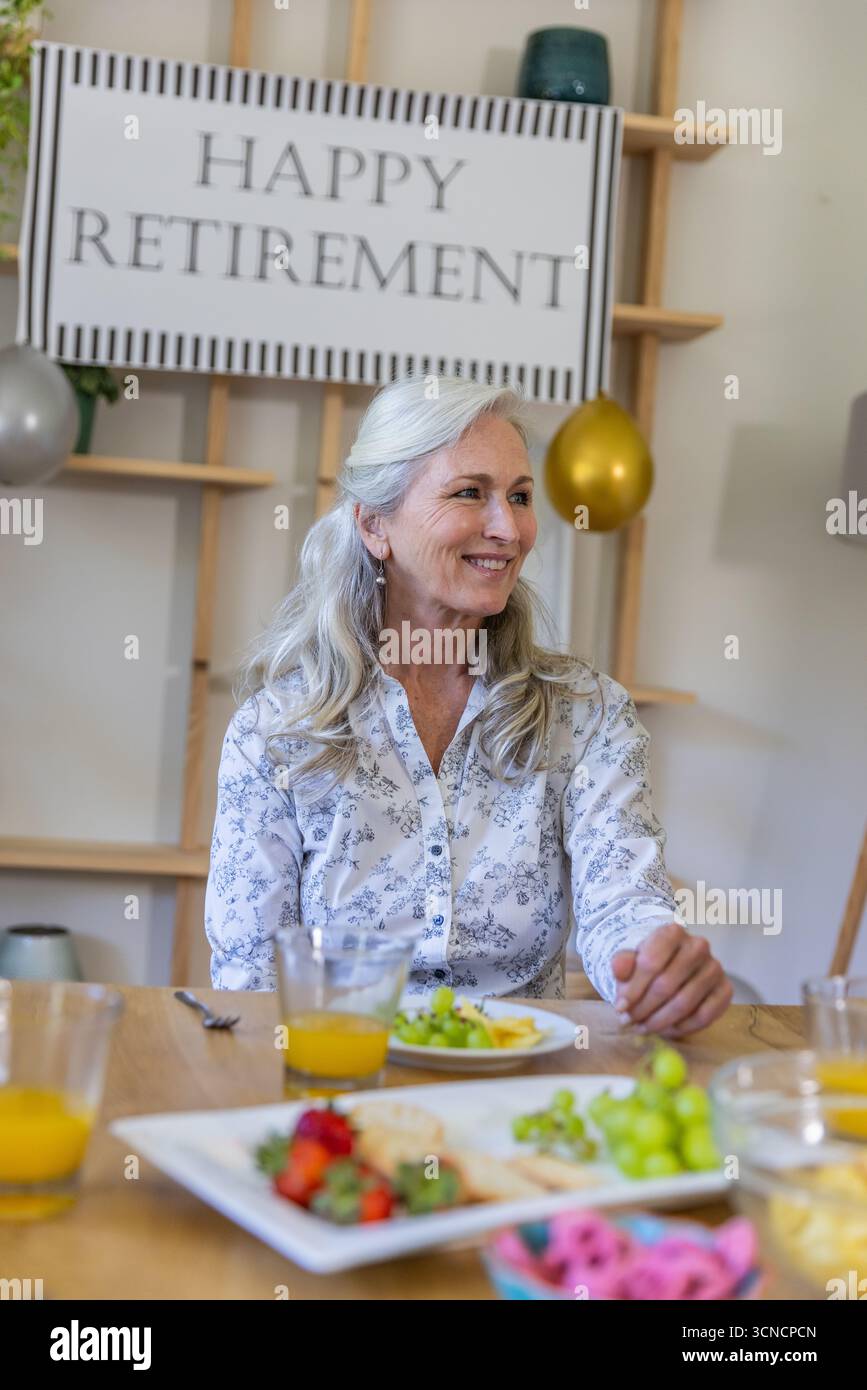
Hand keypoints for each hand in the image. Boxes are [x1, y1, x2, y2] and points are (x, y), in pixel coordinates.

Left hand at [610, 922, 732, 1038]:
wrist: (673, 965)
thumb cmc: (650, 963)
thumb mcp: (631, 959)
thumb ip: (622, 962)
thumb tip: (619, 970)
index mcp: (672, 932)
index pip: (650, 963)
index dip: (633, 989)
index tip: (620, 1007)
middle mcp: (698, 946)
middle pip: (666, 985)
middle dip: (644, 1008)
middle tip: (630, 1022)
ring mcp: (715, 968)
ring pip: (684, 1003)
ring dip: (660, 1021)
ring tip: (644, 1028)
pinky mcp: (725, 990)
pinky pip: (704, 1015)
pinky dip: (683, 1028)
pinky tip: (667, 1030)